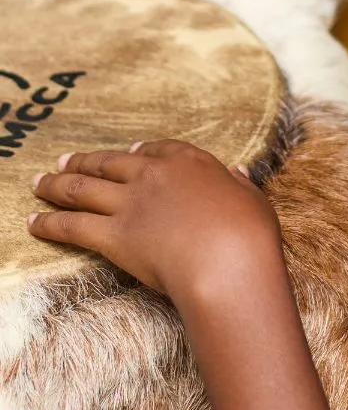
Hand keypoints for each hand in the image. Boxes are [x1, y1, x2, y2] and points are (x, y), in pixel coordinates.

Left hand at [28, 141, 280, 299]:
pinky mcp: (114, 235)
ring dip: (56, 185)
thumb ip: (240, 184)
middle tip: (64, 161)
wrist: (227, 260)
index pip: (155, 149)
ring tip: (39, 184)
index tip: (127, 152)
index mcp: (189, 161)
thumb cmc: (249, 233)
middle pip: (109, 163)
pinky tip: (33, 222)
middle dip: (84, 161)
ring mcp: (131, 203)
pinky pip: (72, 225)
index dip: (137, 151)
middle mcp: (154, 175)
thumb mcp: (253, 199)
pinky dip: (49, 222)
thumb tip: (239, 171)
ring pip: (83, 188)